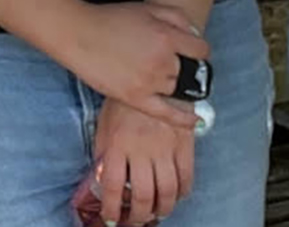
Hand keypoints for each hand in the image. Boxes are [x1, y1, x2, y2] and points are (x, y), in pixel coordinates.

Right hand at [61, 3, 209, 130]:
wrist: (80, 35)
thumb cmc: (112, 19)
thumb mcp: (149, 8)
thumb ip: (178, 18)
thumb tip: (195, 35)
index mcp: (167, 37)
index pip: (201, 50)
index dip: (198, 50)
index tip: (192, 51)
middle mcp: (162, 61)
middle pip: (188, 71)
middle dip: (183, 66)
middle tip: (168, 61)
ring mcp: (149, 82)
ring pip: (177, 89)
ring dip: (175, 84)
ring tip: (162, 77)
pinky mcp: (135, 98)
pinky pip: (166, 114)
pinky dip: (182, 119)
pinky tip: (194, 121)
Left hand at [82, 99, 195, 225]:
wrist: (157, 77)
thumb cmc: (126, 99)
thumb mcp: (105, 122)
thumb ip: (104, 150)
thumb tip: (102, 177)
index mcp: (117, 145)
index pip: (113, 187)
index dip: (112, 209)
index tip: (112, 220)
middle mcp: (142, 151)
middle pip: (143, 196)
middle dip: (140, 216)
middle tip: (137, 222)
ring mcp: (166, 148)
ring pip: (167, 191)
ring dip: (163, 209)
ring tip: (158, 214)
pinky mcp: (185, 144)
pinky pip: (187, 176)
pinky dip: (183, 192)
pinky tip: (177, 196)